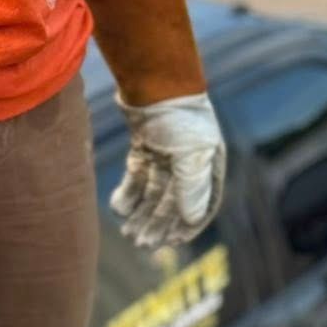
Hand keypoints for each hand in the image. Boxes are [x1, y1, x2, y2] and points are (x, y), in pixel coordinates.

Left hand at [111, 92, 226, 251]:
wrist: (154, 82)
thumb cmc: (179, 118)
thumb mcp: (191, 155)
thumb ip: (192, 188)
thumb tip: (191, 221)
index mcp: (208, 166)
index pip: (201, 204)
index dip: (187, 225)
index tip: (171, 243)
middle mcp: (189, 163)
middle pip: (173, 201)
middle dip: (157, 224)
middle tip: (140, 243)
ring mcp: (166, 155)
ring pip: (153, 192)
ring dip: (141, 213)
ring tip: (128, 232)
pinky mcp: (145, 147)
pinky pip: (138, 176)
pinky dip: (129, 193)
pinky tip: (119, 208)